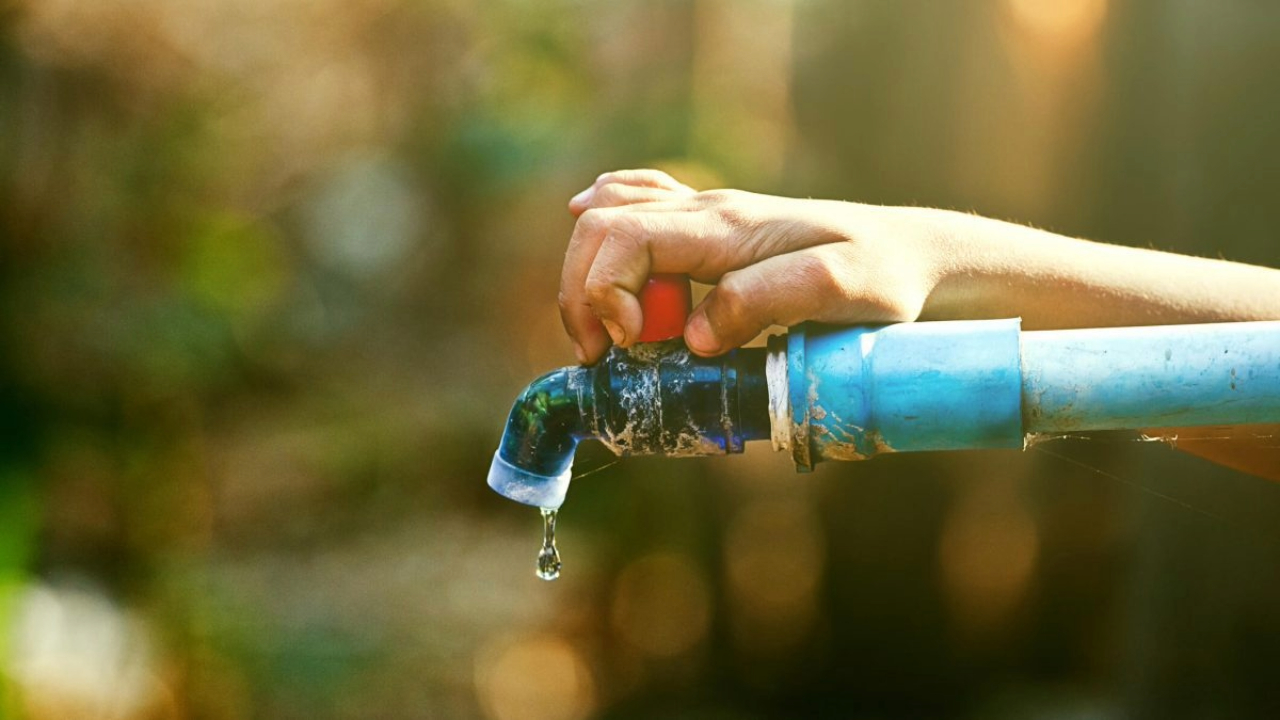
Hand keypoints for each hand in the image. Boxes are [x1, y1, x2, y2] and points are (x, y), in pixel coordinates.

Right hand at [560, 169, 943, 362]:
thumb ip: (763, 302)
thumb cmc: (886, 278)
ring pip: (609, 218)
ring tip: (613, 331)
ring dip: (589, 275)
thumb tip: (693, 336)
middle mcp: (707, 213)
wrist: (917, 257)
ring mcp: (708, 217)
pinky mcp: (715, 232)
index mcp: (726, 228)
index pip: (624, 237)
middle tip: (604, 354)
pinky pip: (638, 204)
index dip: (605, 294)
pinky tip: (601, 245)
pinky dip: (605, 227)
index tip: (631, 348)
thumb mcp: (837, 291)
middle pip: (600, 229)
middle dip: (582, 293)